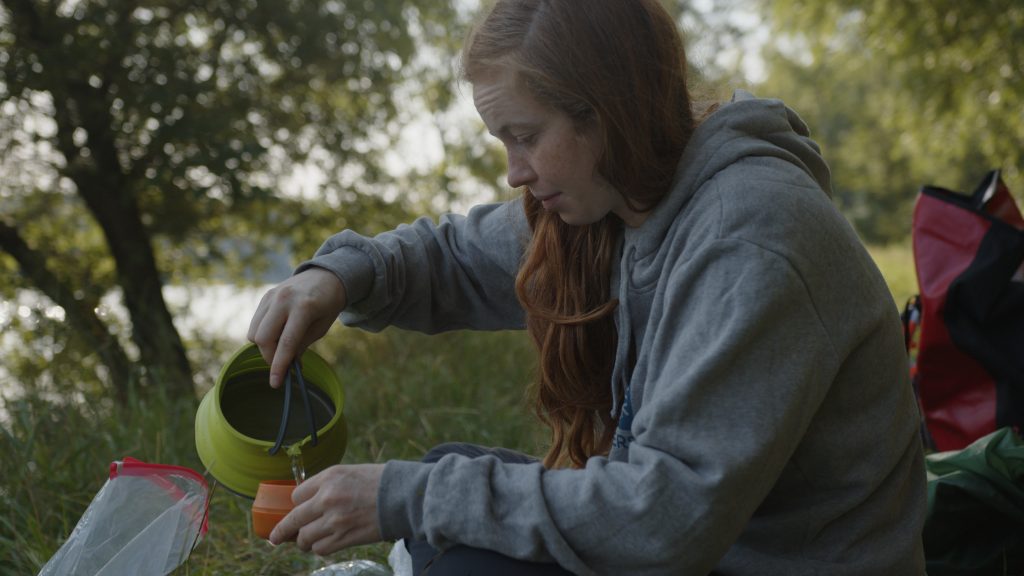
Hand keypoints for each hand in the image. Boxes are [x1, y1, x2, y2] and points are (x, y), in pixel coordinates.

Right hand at [248, 267, 346, 387]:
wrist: (325, 276)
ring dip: (264, 347)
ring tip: (282, 347)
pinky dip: (262, 335)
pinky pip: (255, 323)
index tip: (275, 384)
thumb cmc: (327, 305)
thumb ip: (301, 345)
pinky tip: (277, 334)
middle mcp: (284, 299)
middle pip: (263, 338)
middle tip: (282, 364)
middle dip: (269, 357)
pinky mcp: (265, 296)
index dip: (279, 366)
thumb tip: (285, 365)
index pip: (286, 343)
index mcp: (304, 307)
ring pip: (254, 332)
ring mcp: (271, 296)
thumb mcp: (321, 327)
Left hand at [269, 464, 384, 554]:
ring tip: (306, 542)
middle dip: (281, 531)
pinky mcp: (345, 537)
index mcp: (329, 477)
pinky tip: (323, 544)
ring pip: (305, 538)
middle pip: (294, 518)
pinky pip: (321, 548)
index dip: (297, 503)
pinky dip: (319, 548)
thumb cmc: (380, 482)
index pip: (297, 495)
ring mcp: (335, 520)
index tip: (298, 509)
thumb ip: (329, 485)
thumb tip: (311, 502)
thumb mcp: (351, 472)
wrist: (404, 497)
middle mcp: (328, 498)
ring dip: (304, 542)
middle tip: (275, 538)